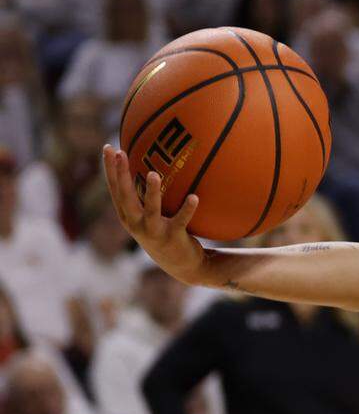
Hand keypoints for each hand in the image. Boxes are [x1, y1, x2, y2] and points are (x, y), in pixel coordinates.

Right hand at [102, 146, 207, 284]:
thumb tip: (155, 162)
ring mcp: (154, 232)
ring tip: (153, 173)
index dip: (110, 169)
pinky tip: (195, 197)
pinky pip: (181, 221)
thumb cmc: (165, 232)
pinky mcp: (173, 238)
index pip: (115, 189)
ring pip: (151, 210)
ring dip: (152, 192)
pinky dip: (187, 209)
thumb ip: (149, 194)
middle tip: (120, 152)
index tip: (108, 147)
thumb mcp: (152, 214)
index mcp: (128, 216)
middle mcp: (136, 224)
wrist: (182, 265)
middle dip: (121, 174)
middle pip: (125, 196)